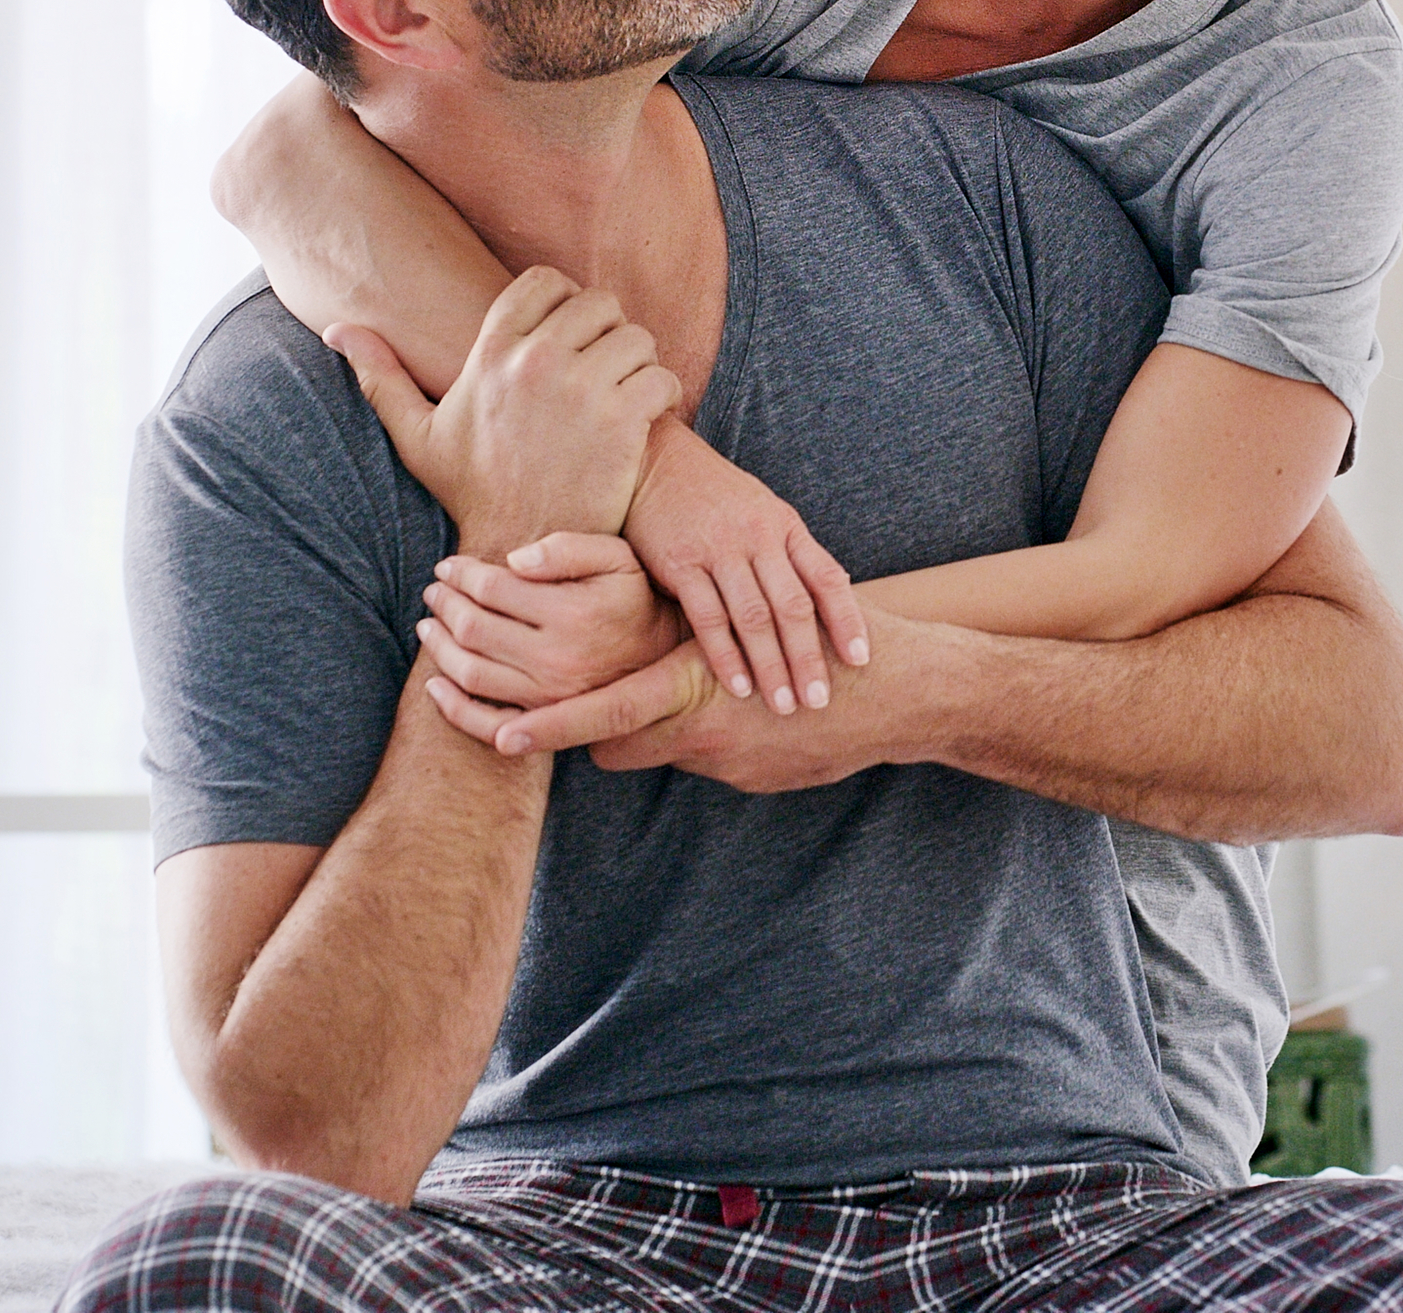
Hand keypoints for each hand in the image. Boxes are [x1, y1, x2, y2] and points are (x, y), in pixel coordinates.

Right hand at [334, 267, 676, 554]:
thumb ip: (381, 376)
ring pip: (635, 336)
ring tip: (625, 392)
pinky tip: (645, 417)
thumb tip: (338, 329)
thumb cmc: (472, 492)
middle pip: (598, 302)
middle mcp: (535, 362)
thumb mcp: (417, 435)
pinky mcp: (621, 422)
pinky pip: (660, 376)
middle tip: (604, 367)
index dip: (566, 301)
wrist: (517, 548)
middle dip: (607, 330)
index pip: (544, 281)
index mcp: (490, 353)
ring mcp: (581, 390)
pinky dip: (662, 394)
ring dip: (638, 361)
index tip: (571, 336)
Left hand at [411, 531, 680, 751]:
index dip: (461, 573)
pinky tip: (434, 685)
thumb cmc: (634, 599)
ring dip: (438, 646)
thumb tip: (512, 559)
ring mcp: (548, 696)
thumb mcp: (617, 558)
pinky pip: (483, 723)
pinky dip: (450, 708)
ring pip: (468, 671)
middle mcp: (558, 659)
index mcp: (572, 613)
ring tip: (431, 626)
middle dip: (444, 604)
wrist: (665, 660)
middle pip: (472, 628)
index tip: (448, 566)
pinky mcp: (544, 722)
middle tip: (434, 591)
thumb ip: (568, 549)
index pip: (492, 588)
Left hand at [586, 616, 938, 793]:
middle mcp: (702, 732)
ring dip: (660, 739)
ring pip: (661, 756)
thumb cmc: (815, 636)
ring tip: (673, 707)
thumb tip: (629, 633)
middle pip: (618, 748)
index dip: (552, 728)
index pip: (604, 712)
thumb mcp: (746, 624)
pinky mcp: (756, 778)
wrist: (898, 689)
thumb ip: (684, 637)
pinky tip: (745, 720)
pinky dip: (715, 743)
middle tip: (574, 720)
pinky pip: (708, 764)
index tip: (504, 736)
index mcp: (692, 686)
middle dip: (597, 736)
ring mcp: (728, 763)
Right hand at [626, 424, 866, 713]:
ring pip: (753, 617)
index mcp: (786, 526)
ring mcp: (718, 549)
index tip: (861, 661)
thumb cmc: (714, 497)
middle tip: (821, 701)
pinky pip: (708, 617)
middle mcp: (758, 536)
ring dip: (771, 666)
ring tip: (785, 706)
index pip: (827, 578)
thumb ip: (791, 556)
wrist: (654, 461)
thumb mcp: (763, 513)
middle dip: (809, 658)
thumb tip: (828, 607)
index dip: (847, 620)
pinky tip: (738, 686)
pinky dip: (725, 655)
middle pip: (793, 607)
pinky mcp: (679, 562)